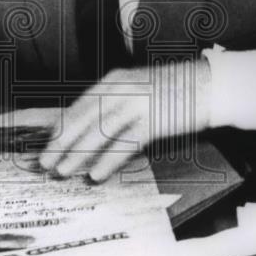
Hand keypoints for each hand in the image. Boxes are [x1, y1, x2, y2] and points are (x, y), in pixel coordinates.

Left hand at [38, 59, 211, 181]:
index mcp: (114, 81)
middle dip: (61, 143)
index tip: (46, 144)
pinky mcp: (154, 120)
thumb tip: (88, 130)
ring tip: (63, 171)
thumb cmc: (173, 90)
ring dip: (78, 154)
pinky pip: (125, 144)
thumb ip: (113, 104)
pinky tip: (97, 174)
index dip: (60, 128)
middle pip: (82, 119)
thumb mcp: (136, 89)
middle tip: (45, 162)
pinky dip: (109, 160)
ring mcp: (137, 103)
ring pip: (99, 131)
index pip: (79, 106)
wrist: (209, 85)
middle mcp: (121, 89)